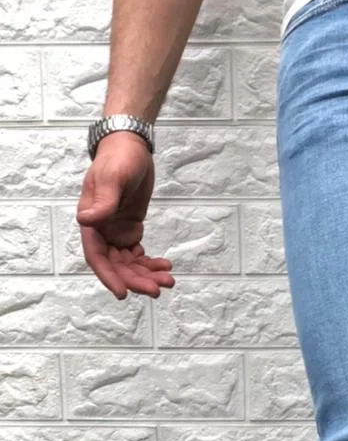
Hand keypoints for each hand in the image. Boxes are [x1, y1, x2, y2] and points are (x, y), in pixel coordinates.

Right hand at [76, 132, 174, 298]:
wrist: (131, 147)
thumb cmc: (119, 158)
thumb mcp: (112, 177)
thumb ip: (102, 201)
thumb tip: (85, 221)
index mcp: (91, 221)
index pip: (96, 256)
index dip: (109, 276)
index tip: (123, 293)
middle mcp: (101, 231)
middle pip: (116, 265)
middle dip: (136, 279)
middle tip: (159, 289)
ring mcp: (116, 232)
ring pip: (129, 264)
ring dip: (147, 275)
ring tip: (169, 280)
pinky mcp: (130, 229)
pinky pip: (138, 254)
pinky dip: (150, 263)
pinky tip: (166, 266)